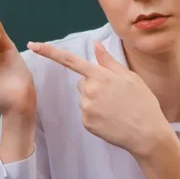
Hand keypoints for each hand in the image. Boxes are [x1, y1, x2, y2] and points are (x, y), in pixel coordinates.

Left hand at [28, 40, 170, 156]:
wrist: (146, 133)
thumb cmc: (142, 102)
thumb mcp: (130, 77)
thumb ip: (109, 62)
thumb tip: (95, 45)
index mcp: (100, 75)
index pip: (70, 60)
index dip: (49, 52)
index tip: (32, 45)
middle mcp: (89, 90)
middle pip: (83, 83)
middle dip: (94, 86)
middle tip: (115, 96)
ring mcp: (86, 107)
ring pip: (84, 99)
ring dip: (96, 101)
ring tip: (116, 109)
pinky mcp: (86, 122)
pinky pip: (86, 114)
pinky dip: (96, 115)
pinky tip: (111, 119)